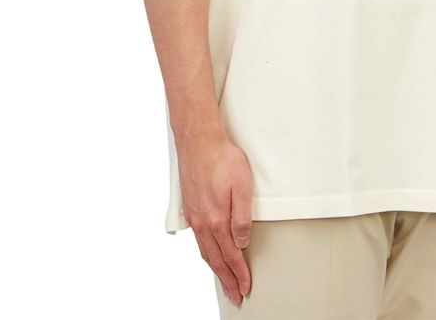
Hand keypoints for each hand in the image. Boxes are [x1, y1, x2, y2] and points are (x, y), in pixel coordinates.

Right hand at [176, 130, 253, 305]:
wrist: (199, 140)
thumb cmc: (222, 158)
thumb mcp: (241, 186)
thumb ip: (241, 218)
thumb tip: (241, 242)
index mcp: (216, 220)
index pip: (230, 256)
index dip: (239, 274)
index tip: (245, 287)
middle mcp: (202, 222)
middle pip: (215, 259)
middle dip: (226, 279)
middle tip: (235, 294)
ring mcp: (194, 215)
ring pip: (205, 251)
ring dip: (215, 269)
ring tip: (224, 281)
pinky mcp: (191, 207)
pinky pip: (198, 239)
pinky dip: (205, 253)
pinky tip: (209, 253)